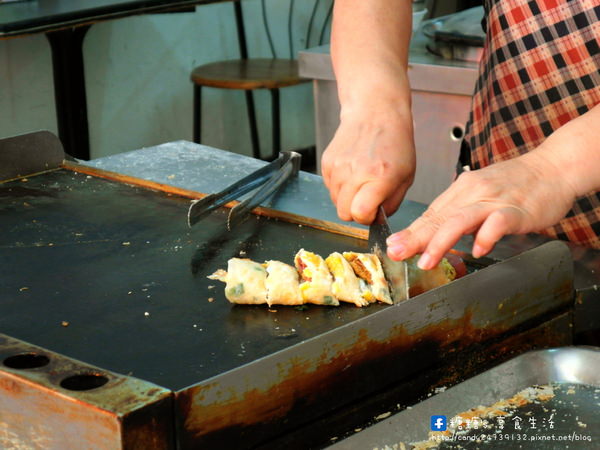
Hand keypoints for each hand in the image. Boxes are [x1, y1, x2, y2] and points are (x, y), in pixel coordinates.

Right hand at [321, 102, 415, 224]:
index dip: (366, 217)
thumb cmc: (394, 143)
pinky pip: (329, 188)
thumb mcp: (406, 176)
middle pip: (344, 213)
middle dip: (356, 211)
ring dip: (347, 199)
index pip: (359, 214)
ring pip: (335, 202)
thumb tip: (375, 220)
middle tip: (367, 198)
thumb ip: (392, 203)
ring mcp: (338, 167)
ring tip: (360, 182)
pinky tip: (352, 172)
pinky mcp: (327, 162)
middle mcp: (355, 172)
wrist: (375, 113)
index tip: (373, 210)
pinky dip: (339, 186)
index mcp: (378, 177)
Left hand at [386, 150, 576, 268]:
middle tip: (397, 253)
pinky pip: (498, 223)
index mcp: (462, 190)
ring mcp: (494, 200)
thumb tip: (432, 238)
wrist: (554, 167)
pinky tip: (477, 250)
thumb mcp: (479, 196)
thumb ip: (458, 216)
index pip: (431, 213)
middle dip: (415, 237)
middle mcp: (474, 192)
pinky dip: (486, 236)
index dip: (411, 231)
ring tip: (426, 260)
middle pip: (439, 217)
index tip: (393, 245)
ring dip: (440, 241)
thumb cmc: (516, 185)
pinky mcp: (516, 209)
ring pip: (461, 220)